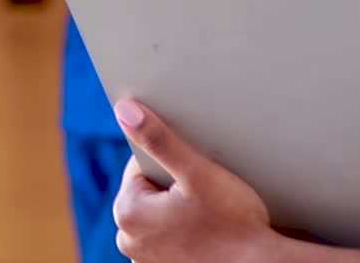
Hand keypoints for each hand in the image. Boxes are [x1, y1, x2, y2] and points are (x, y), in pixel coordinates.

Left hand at [112, 98, 291, 262]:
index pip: (142, 165)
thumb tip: (125, 111)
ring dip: (180, 208)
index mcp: (126, 212)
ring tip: (209, 213)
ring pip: (161, 213)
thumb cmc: (235, 224)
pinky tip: (208, 231)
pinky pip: (170, 236)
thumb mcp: (197, 172)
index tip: (196, 173)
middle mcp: (128, 240)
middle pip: (150, 190)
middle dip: (174, 185)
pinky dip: (185, 231)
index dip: (172, 161)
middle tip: (206, 193)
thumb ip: (158, 139)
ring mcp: (145, 259)